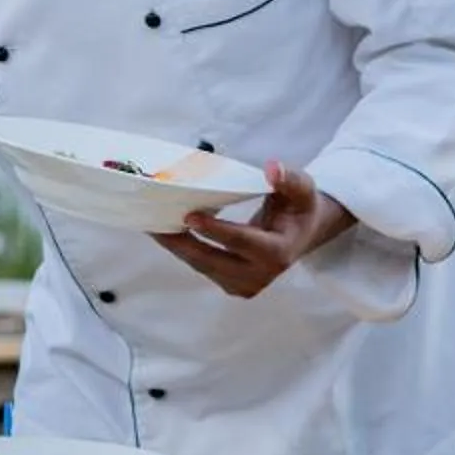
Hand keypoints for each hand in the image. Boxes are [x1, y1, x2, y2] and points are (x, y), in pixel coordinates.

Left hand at [151, 159, 352, 298]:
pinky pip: (204, 268)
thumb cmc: (299, 208)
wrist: (302, 234)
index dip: (217, 230)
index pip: (243, 242)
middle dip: (183, 243)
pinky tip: (166, 233)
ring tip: (152, 226)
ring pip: (204, 266)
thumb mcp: (301, 189)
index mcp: (278, 252)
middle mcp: (261, 275)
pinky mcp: (233, 285)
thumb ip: (289, 179)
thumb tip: (272, 169)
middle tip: (155, 223)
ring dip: (177, 248)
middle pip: (214, 260)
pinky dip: (184, 252)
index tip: (190, 216)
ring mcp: (245, 285)